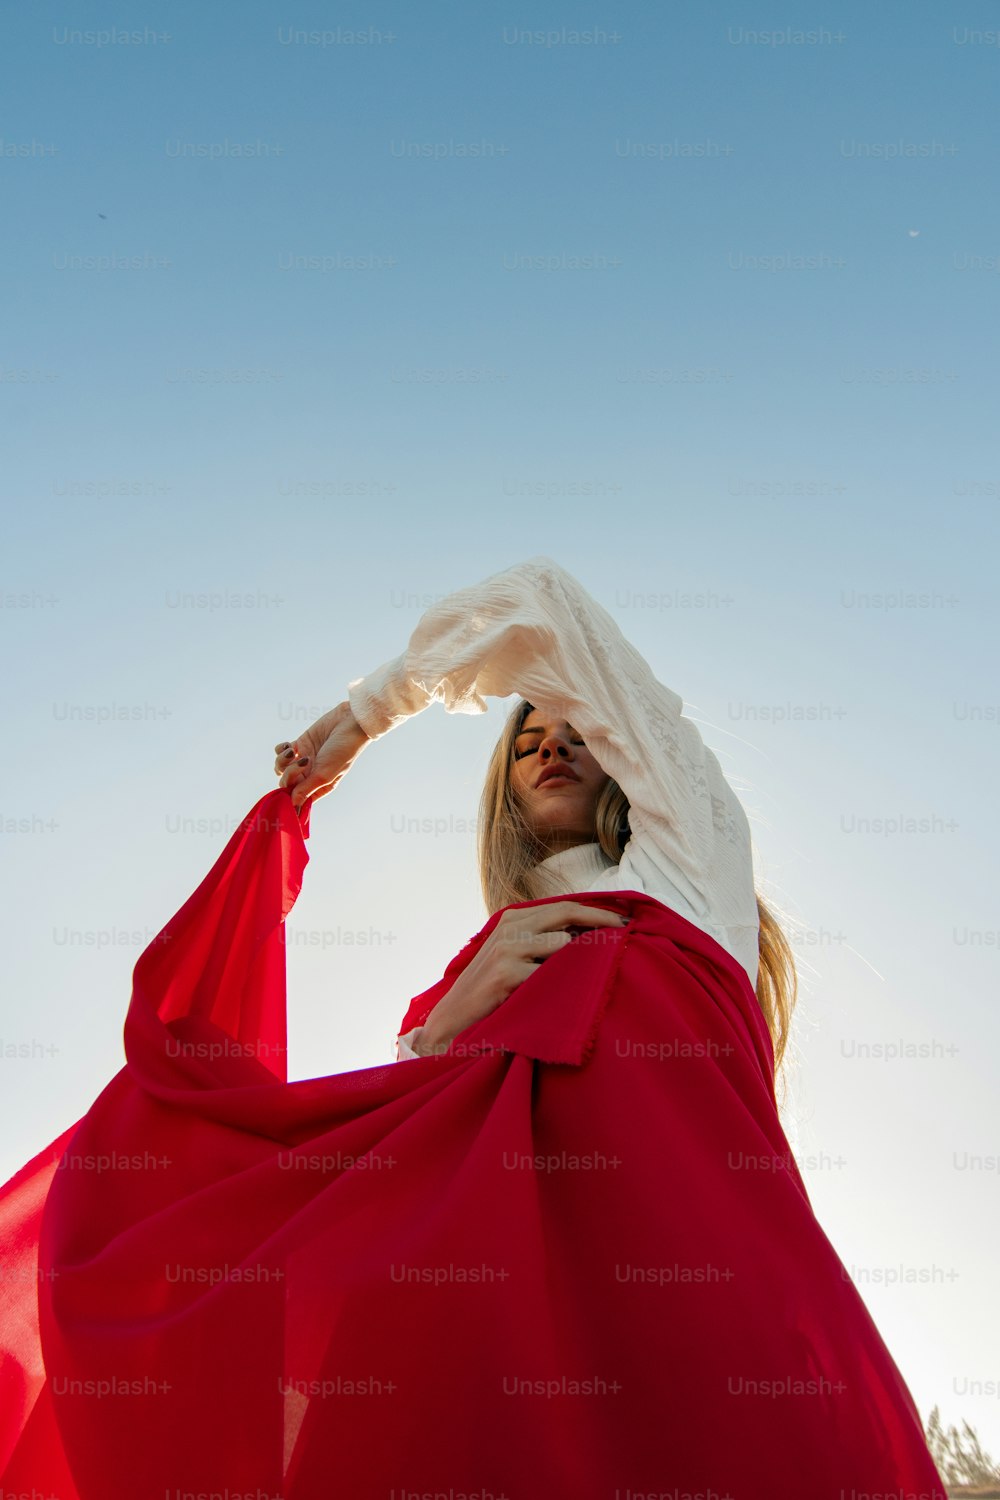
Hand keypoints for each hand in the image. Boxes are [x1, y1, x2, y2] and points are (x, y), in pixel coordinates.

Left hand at [274, 701, 370, 810]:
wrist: (349, 722)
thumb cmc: (343, 750)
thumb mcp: (325, 773)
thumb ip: (306, 789)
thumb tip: (293, 805)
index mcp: (320, 787)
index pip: (299, 799)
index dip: (290, 798)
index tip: (288, 792)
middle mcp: (311, 775)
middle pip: (287, 783)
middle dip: (289, 774)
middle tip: (302, 763)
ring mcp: (304, 760)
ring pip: (281, 768)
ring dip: (282, 761)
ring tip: (293, 752)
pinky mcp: (300, 745)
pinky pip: (281, 752)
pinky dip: (281, 750)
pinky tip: (291, 746)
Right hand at [415, 901, 627, 1055]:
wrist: (454, 1017)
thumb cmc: (491, 989)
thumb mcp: (513, 953)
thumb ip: (542, 939)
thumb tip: (588, 934)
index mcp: (514, 919)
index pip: (564, 906)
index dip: (596, 912)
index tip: (623, 921)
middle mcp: (511, 927)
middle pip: (566, 914)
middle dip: (601, 922)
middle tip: (627, 932)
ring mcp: (508, 949)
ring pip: (563, 945)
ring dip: (577, 963)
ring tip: (584, 978)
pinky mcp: (507, 973)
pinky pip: (549, 975)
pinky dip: (560, 986)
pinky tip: (559, 998)